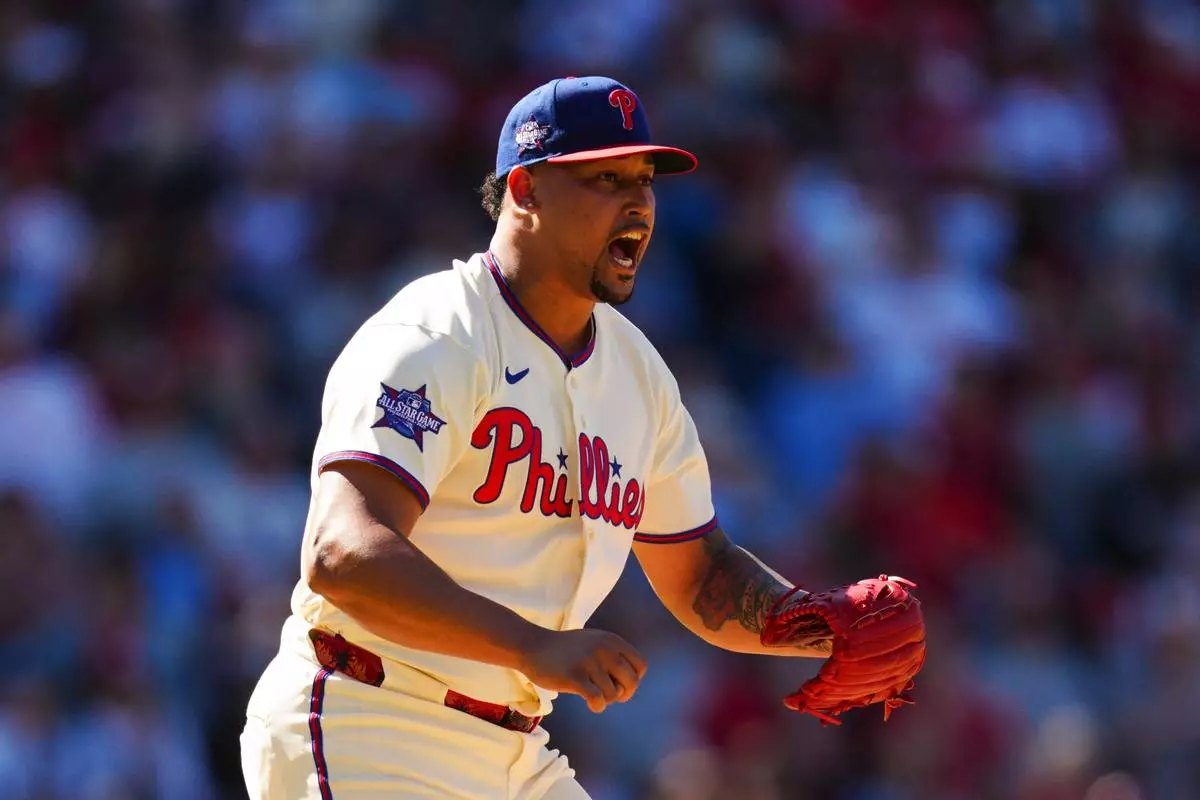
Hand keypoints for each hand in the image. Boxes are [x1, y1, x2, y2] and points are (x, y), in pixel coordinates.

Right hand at [518, 628, 646, 712]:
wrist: (533, 646)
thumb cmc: (566, 650)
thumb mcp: (595, 642)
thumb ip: (614, 656)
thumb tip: (631, 683)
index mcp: (612, 640)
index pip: (641, 667)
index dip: (633, 680)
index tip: (618, 684)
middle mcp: (604, 649)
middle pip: (631, 682)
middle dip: (623, 694)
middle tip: (608, 695)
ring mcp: (589, 662)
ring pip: (613, 694)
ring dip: (605, 700)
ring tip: (592, 694)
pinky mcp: (575, 677)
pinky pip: (598, 700)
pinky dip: (597, 706)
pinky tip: (589, 702)